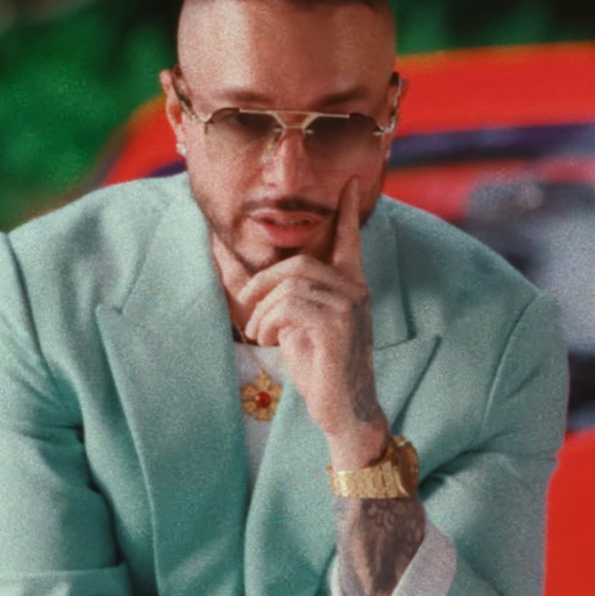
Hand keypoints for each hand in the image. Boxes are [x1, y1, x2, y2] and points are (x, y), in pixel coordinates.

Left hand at [239, 177, 384, 456]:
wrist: (345, 412)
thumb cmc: (321, 370)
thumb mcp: (297, 327)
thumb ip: (282, 298)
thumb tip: (238, 273)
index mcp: (351, 288)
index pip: (351, 241)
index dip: (349, 212)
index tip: (350, 183)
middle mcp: (356, 292)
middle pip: (299, 263)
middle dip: (262, 283)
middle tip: (247, 309)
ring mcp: (351, 308)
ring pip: (290, 285)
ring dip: (262, 311)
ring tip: (261, 334)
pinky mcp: (339, 327)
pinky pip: (290, 306)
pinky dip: (268, 322)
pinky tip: (270, 340)